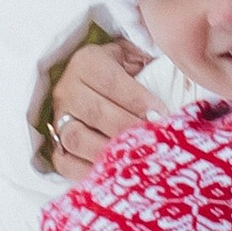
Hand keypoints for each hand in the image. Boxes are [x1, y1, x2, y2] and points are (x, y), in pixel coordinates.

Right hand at [35, 37, 156, 179]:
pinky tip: (112, 173)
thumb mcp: (130, 57)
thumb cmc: (118, 73)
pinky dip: (87, 171)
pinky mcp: (53, 146)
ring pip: (78, 138)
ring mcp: (57, 120)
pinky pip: (65, 163)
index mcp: (86, 63)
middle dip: (128, 128)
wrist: (87, 87)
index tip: (160, 114)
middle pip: (96, 112)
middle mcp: (67, 90)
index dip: (137, 99)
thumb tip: (178, 72)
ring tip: (134, 158)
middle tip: (152, 140)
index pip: (111, 81)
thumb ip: (147, 61)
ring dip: (108, 151)